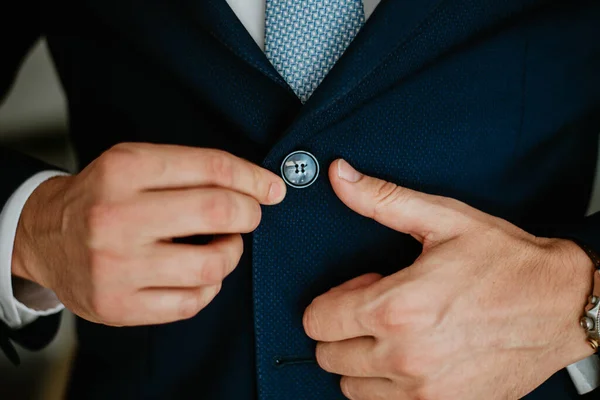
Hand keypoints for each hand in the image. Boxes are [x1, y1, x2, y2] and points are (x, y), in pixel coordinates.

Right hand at [12, 143, 285, 325]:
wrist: (46, 237)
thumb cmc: (105, 197)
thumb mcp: (137, 163)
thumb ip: (195, 169)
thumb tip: (265, 188)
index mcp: (124, 169)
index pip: (211, 167)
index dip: (253, 178)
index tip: (273, 189)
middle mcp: (117, 216)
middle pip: (218, 211)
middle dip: (249, 214)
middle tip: (247, 216)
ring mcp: (116, 266)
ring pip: (213, 263)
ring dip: (232, 252)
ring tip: (222, 245)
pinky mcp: (119, 306)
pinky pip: (194, 301)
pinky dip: (209, 285)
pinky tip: (197, 273)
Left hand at [303, 159, 594, 399]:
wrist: (565, 306)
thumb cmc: (507, 262)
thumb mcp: (442, 219)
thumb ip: (380, 199)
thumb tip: (339, 175)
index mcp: (395, 309)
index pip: (315, 320)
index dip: (334, 299)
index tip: (364, 288)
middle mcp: (404, 357)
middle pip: (328, 355)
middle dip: (343, 328)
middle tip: (381, 308)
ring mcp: (424, 392)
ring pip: (351, 386)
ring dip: (362, 360)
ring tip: (398, 333)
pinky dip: (386, 386)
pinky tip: (413, 357)